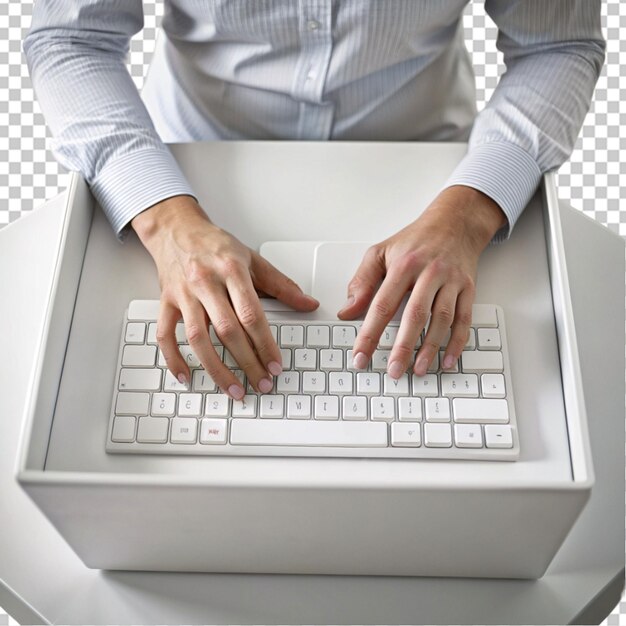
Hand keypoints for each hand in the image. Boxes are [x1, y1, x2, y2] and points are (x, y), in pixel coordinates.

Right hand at [131, 195, 318, 398]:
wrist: (176, 228)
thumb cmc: (215, 245)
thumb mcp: (252, 258)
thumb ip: (281, 284)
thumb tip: (309, 304)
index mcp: (231, 270)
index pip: (251, 314)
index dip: (265, 343)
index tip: (276, 365)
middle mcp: (206, 282)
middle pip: (227, 331)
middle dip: (247, 362)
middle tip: (262, 383)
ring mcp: (183, 294)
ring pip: (197, 338)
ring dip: (216, 369)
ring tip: (234, 390)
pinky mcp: (165, 302)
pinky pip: (164, 335)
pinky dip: (174, 359)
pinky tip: (187, 377)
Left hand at [337, 185, 506, 376]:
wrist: (456, 222)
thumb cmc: (415, 240)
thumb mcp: (381, 252)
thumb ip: (362, 281)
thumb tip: (347, 311)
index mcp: (404, 265)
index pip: (382, 304)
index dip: (370, 333)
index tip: (361, 356)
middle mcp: (429, 273)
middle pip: (415, 314)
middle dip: (403, 346)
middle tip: (394, 370)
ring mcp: (452, 281)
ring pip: (442, 319)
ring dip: (431, 347)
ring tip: (419, 370)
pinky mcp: (468, 288)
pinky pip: (465, 319)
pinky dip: (458, 342)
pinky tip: (448, 360)